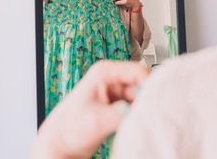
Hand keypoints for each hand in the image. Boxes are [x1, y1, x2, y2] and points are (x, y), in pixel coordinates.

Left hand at [33, 61, 149, 158]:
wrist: (60, 145)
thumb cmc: (69, 129)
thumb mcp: (97, 121)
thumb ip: (123, 115)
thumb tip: (146, 112)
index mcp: (105, 72)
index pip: (139, 71)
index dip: (151, 86)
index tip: (156, 102)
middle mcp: (113, 78)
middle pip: (143, 84)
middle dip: (147, 100)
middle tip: (147, 116)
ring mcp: (116, 92)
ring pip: (142, 97)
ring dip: (142, 109)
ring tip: (138, 122)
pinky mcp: (119, 105)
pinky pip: (137, 107)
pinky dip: (139, 115)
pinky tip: (134, 124)